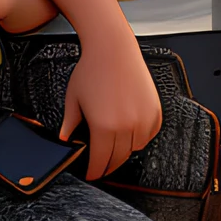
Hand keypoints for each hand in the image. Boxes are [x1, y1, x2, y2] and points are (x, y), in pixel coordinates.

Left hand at [60, 30, 162, 179]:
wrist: (112, 47)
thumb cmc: (93, 68)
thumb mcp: (73, 99)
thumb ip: (69, 124)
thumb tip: (66, 141)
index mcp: (104, 127)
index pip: (100, 162)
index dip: (95, 172)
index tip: (92, 174)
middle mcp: (126, 125)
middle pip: (118, 159)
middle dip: (108, 164)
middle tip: (102, 164)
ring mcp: (143, 118)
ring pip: (135, 149)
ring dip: (125, 150)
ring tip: (115, 144)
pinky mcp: (154, 110)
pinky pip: (149, 135)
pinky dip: (141, 137)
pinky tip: (131, 131)